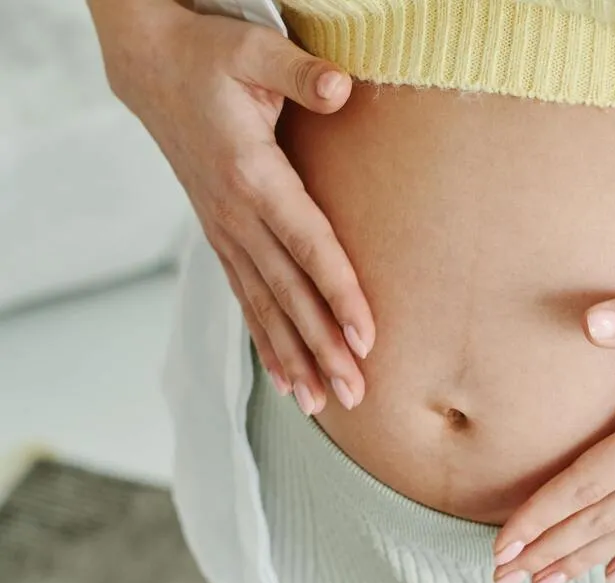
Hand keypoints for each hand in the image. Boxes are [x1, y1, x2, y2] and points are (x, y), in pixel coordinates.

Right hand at [88, 0, 372, 413]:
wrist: (153, 67)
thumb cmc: (209, 55)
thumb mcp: (253, 50)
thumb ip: (301, 73)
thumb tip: (343, 88)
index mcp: (253, 176)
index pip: (307, 245)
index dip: (338, 292)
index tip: (367, 337)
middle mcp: (235, 214)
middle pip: (288, 292)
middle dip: (322, 347)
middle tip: (356, 394)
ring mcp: (225, 230)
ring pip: (264, 306)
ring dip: (294, 358)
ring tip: (321, 406)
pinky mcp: (221, 235)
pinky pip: (244, 298)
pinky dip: (265, 341)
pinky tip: (285, 380)